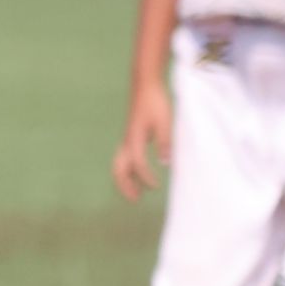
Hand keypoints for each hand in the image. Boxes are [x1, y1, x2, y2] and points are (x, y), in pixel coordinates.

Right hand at [113, 85, 173, 200]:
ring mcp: (127, 139)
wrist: (145, 86)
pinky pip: (124, 158)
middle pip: (119, 169)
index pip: (137, 164)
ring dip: (125, 180)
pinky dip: (127, 170)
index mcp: (134, 139)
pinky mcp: (130, 136)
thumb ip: (165, 142)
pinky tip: (138, 172)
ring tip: (136, 192)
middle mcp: (127, 141)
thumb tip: (166, 163)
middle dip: (125, 186)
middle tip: (135, 199)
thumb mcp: (165, 122)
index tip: (156, 186)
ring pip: (119, 164)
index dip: (145, 177)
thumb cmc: (156, 103)